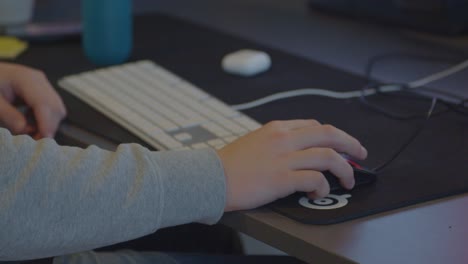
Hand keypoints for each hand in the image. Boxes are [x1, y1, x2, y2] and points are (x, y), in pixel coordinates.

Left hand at [0, 62, 66, 138]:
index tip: (41, 140)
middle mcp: (38, 79)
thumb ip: (9, 116)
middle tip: (34, 140)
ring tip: (31, 132)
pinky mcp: (41, 89)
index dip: (46, 124)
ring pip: (57, 109)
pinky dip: (44, 119)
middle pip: (56, 107)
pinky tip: (30, 121)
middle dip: (48, 127)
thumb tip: (26, 130)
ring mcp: (42, 84)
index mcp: (25, 78)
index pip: (44, 103)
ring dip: (47, 124)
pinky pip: (51, 108)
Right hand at [217, 120, 367, 211]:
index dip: (333, 136)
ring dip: (344, 168)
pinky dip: (323, 187)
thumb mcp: (254, 142)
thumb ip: (276, 142)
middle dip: (350, 143)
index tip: (342, 145)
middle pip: (329, 134)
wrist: (209, 178)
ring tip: (348, 179)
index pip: (314, 126)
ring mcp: (283, 158)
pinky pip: (315, 180)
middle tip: (361, 153)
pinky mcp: (281, 179)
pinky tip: (320, 193)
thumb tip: (297, 152)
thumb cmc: (229, 164)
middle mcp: (283, 139)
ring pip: (328, 156)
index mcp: (277, 128)